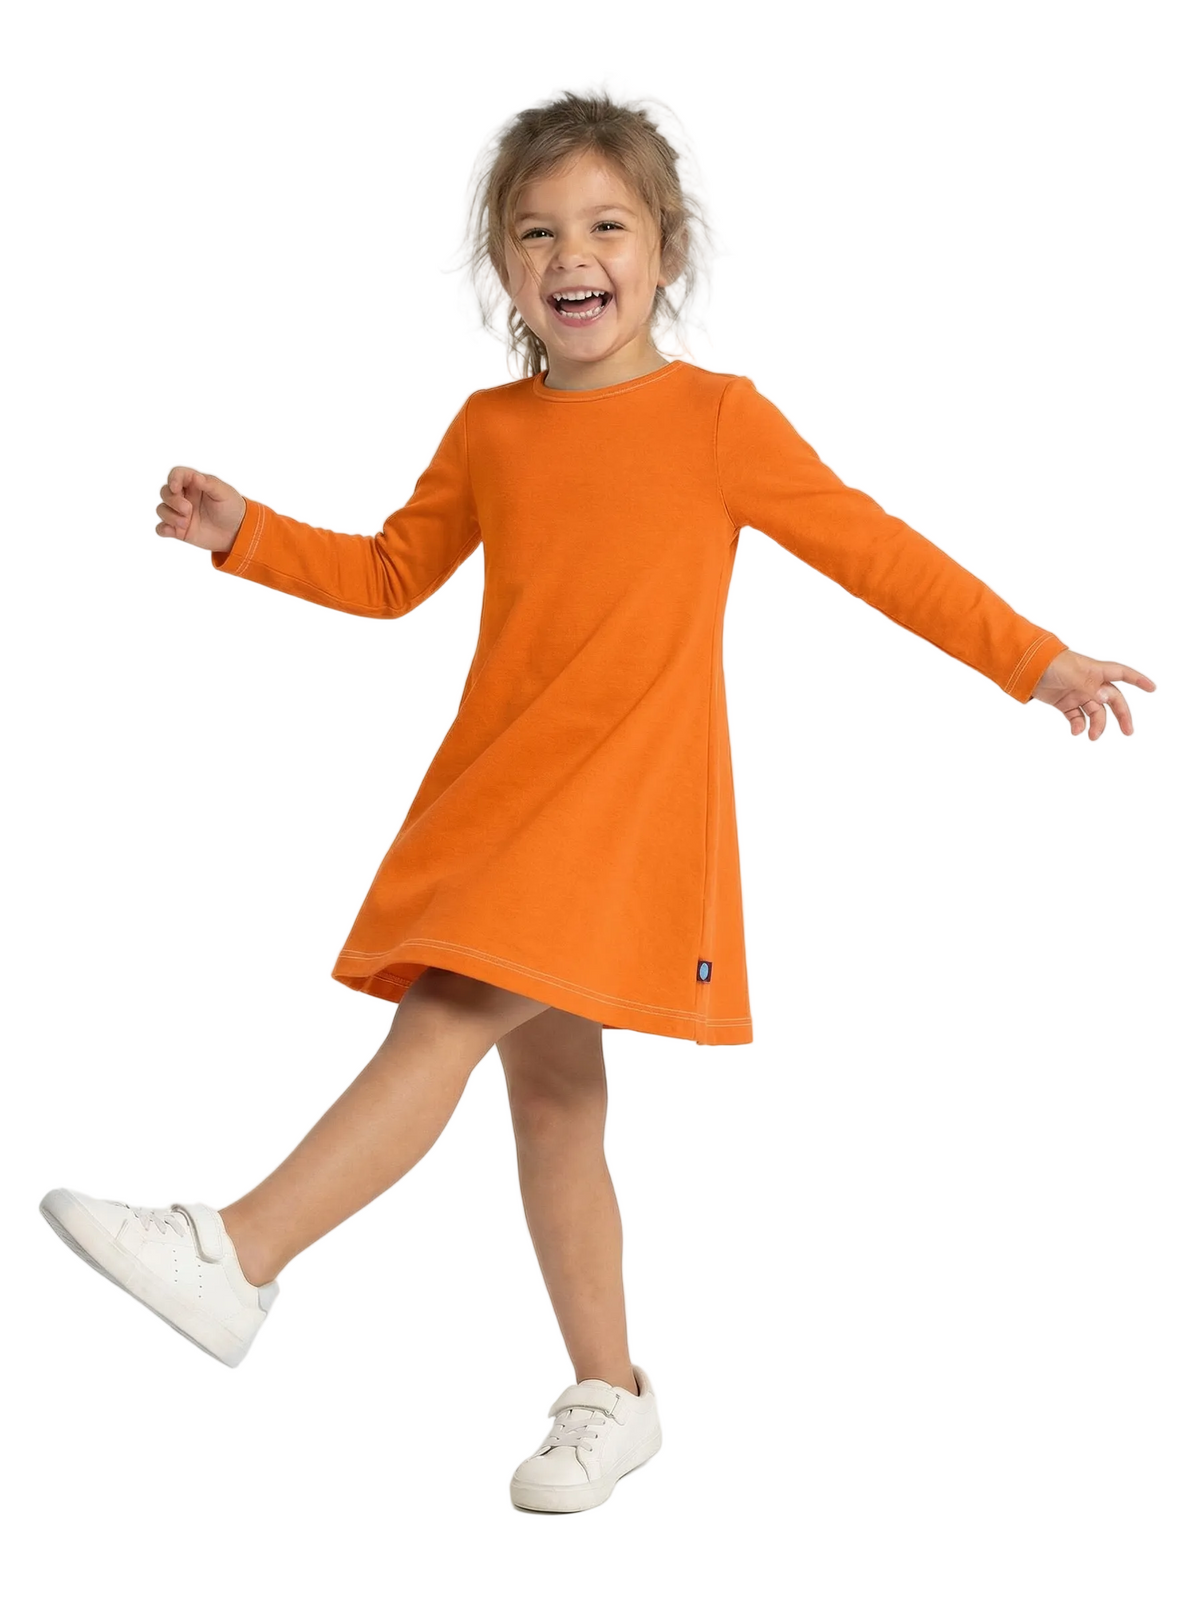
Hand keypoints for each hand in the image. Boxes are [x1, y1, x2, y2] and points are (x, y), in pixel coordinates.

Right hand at [156, 467, 246, 554]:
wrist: (237, 532)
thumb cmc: (231, 508)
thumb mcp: (224, 493)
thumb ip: (209, 484)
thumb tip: (195, 476)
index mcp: (194, 484)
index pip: (177, 474)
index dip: (173, 479)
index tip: (176, 487)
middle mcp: (184, 497)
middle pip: (165, 492)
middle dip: (172, 500)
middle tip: (188, 509)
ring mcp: (180, 514)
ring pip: (162, 510)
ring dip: (170, 516)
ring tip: (185, 523)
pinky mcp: (179, 529)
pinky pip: (162, 528)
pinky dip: (163, 529)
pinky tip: (173, 531)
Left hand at [1031, 649, 1155, 738]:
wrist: (1024, 668)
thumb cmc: (1050, 664)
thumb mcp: (1072, 674)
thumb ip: (1090, 687)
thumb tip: (1107, 698)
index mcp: (1096, 671)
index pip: (1122, 674)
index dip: (1138, 680)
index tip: (1153, 688)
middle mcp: (1090, 682)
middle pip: (1112, 700)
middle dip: (1121, 715)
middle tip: (1128, 732)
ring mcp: (1078, 693)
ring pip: (1095, 712)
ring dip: (1097, 725)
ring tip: (1092, 736)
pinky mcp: (1064, 703)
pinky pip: (1077, 717)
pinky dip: (1078, 726)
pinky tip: (1075, 731)